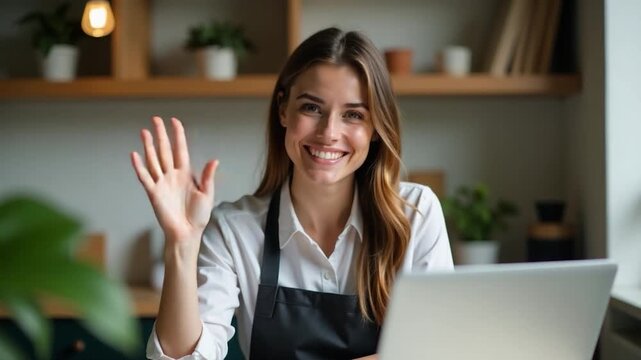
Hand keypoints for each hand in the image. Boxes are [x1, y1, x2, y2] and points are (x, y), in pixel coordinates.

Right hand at [131, 116, 217, 247]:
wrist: (188, 232)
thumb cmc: (198, 215)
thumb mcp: (207, 194)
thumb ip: (207, 176)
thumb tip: (214, 160)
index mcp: (185, 174)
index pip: (180, 150)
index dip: (178, 135)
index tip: (174, 122)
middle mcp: (172, 175)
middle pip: (164, 150)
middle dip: (160, 135)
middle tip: (155, 119)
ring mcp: (162, 183)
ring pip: (153, 160)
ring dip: (148, 146)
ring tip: (144, 132)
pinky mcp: (153, 193)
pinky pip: (145, 177)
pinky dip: (139, 166)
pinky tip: (135, 154)